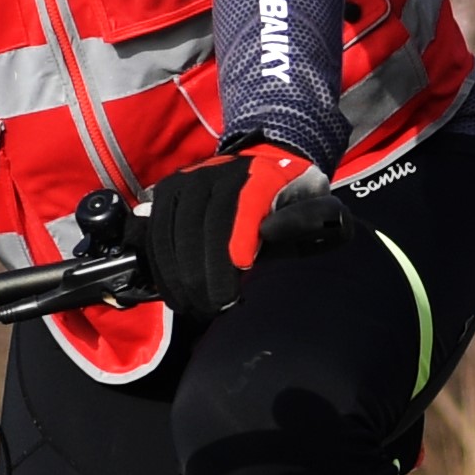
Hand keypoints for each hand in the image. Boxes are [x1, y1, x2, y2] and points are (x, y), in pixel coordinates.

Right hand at [137, 145, 343, 311]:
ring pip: (173, 232)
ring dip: (179, 276)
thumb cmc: (293, 201)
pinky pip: (156, 233)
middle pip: (202, 224)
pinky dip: (162, 267)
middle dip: (206, 272)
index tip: (242, 268)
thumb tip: (270, 232)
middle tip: (216, 307)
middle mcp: (219, 173)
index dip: (239, 235)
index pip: (245, 204)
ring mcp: (188, 181)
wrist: (266, 167)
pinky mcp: (167, 192)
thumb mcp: (319, 208)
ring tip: (194, 307)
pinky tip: (175, 294)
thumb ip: (312, 220)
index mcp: (262, 174)